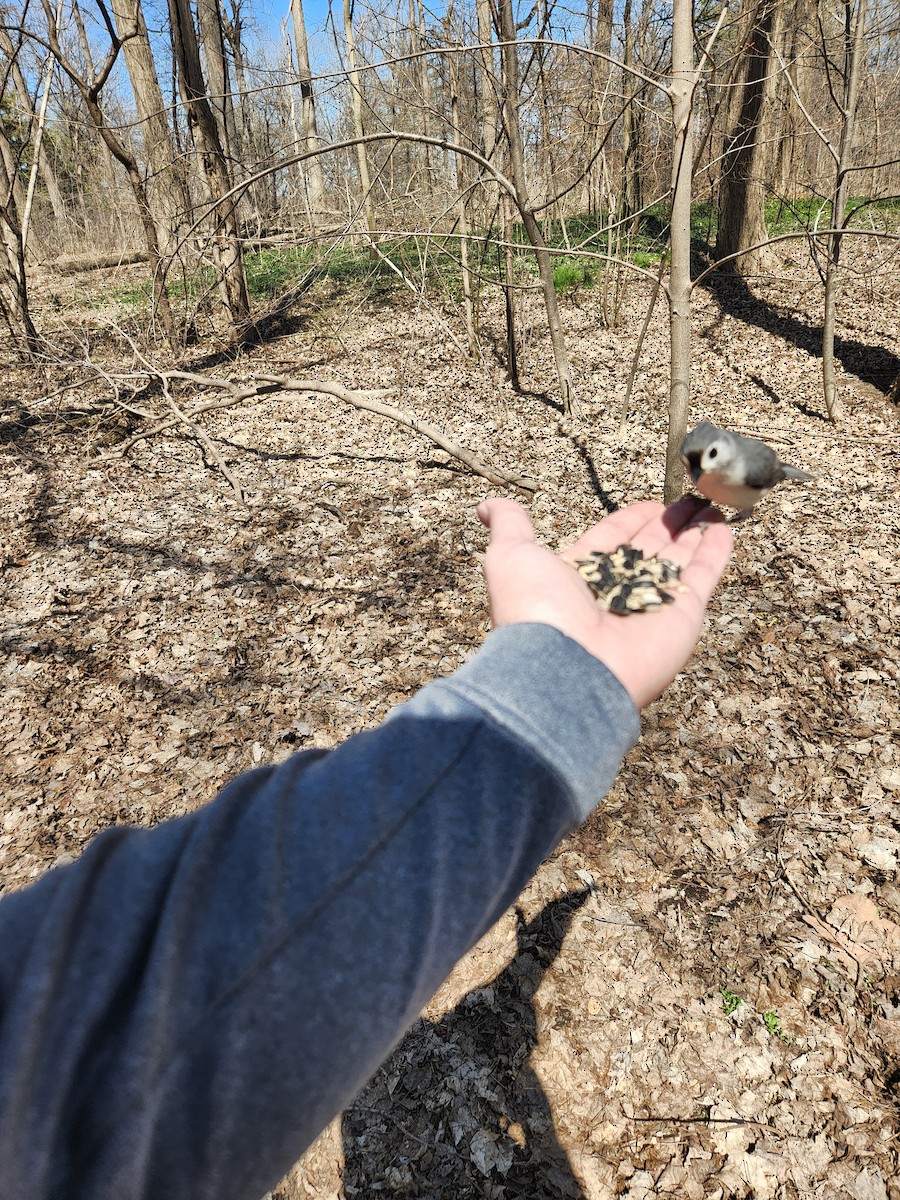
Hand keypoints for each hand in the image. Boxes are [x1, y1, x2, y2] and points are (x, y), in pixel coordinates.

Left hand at [477, 496, 732, 709]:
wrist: (564, 669)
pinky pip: (703, 578)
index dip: (631, 521)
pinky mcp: (682, 616)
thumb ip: (509, 526)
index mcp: (579, 578)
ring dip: (697, 534)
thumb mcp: (510, 556)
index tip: (652, 503)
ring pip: (679, 561)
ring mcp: (650, 605)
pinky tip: (724, 527)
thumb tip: (486, 506)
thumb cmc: (533, 611)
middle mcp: (615, 592)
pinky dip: (716, 553)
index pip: (612, 541)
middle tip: (690, 499)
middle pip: (650, 550)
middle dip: (670, 526)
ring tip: (713, 505)